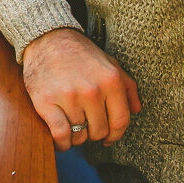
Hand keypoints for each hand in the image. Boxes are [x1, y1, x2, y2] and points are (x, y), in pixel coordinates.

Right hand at [22, 27, 140, 149]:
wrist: (47, 39)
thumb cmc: (80, 53)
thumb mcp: (110, 63)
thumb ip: (128, 86)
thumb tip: (136, 110)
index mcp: (111, 80)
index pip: (120, 122)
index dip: (115, 135)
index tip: (107, 139)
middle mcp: (92, 90)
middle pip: (99, 131)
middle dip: (93, 133)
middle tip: (85, 126)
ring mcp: (69, 96)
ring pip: (80, 135)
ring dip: (76, 137)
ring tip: (72, 126)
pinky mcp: (47, 101)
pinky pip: (60, 134)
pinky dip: (62, 143)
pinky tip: (61, 140)